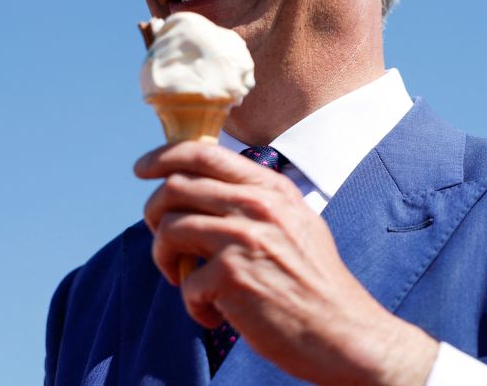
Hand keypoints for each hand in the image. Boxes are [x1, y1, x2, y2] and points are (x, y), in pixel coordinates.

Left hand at [135, 141, 437, 385]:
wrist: (344, 333)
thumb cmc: (316, 285)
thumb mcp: (297, 224)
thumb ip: (257, 203)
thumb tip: (201, 191)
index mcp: (272, 189)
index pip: (203, 154)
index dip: (163, 157)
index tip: (142, 169)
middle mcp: (258, 205)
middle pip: (175, 187)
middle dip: (153, 212)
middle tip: (161, 238)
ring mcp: (244, 239)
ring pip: (169, 228)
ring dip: (163, 257)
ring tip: (183, 279)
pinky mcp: (232, 277)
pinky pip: (185, 283)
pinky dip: (193, 304)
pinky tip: (217, 315)